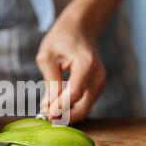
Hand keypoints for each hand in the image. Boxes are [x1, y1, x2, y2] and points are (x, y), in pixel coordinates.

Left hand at [36, 9, 105, 123]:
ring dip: (66, 113)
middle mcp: (98, 74)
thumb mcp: (47, 55)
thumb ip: (50, 80)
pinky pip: (85, 103)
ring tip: (47, 109)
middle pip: (83, 106)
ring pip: (84, 108)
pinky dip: (71, 107)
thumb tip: (48, 106)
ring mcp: (100, 81)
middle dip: (64, 116)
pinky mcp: (98, 87)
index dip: (60, 106)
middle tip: (45, 117)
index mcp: (86, 63)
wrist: (80, 28)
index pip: (75, 92)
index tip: (45, 113)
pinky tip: (57, 102)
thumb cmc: (61, 38)